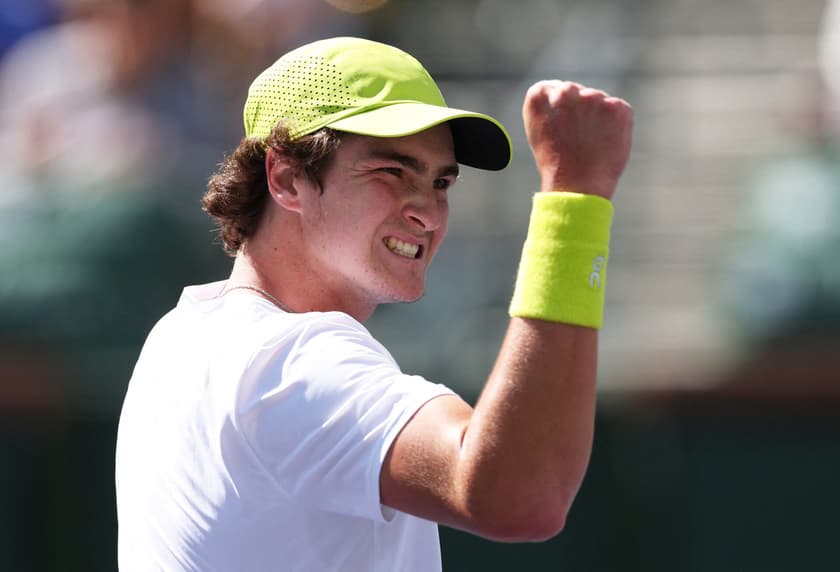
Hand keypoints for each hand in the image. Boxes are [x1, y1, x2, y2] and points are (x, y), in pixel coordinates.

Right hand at [523, 80, 632, 199]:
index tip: (559, 126)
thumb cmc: (555, 163)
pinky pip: (617, 109)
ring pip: (597, 100)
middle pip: (575, 92)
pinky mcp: (617, 108)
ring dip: (596, 116)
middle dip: (578, 110)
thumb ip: (549, 105)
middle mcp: (565, 92)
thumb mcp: (539, 131)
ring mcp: (593, 98)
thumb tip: (566, 89)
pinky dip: (614, 124)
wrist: (578, 186)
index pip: (551, 88)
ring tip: (589, 143)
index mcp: (540, 97)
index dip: (557, 108)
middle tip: (576, 138)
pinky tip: (604, 142)